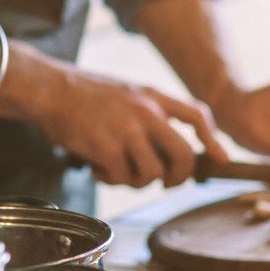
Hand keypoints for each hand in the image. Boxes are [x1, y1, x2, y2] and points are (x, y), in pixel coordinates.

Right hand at [37, 69, 227, 187]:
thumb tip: (166, 146)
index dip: (213, 139)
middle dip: (178, 177)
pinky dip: (109, 179)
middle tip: (164, 182)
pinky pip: (121, 178)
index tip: (219, 158)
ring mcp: (128, 131)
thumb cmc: (84, 93)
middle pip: (184, 155)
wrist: (50, 88)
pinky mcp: (107, 148)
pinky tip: (96, 168)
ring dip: (135, 180)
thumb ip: (149, 112)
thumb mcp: (127, 92)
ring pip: (153, 174)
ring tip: (117, 170)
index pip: (196, 115)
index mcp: (154, 97)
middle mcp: (147, 113)